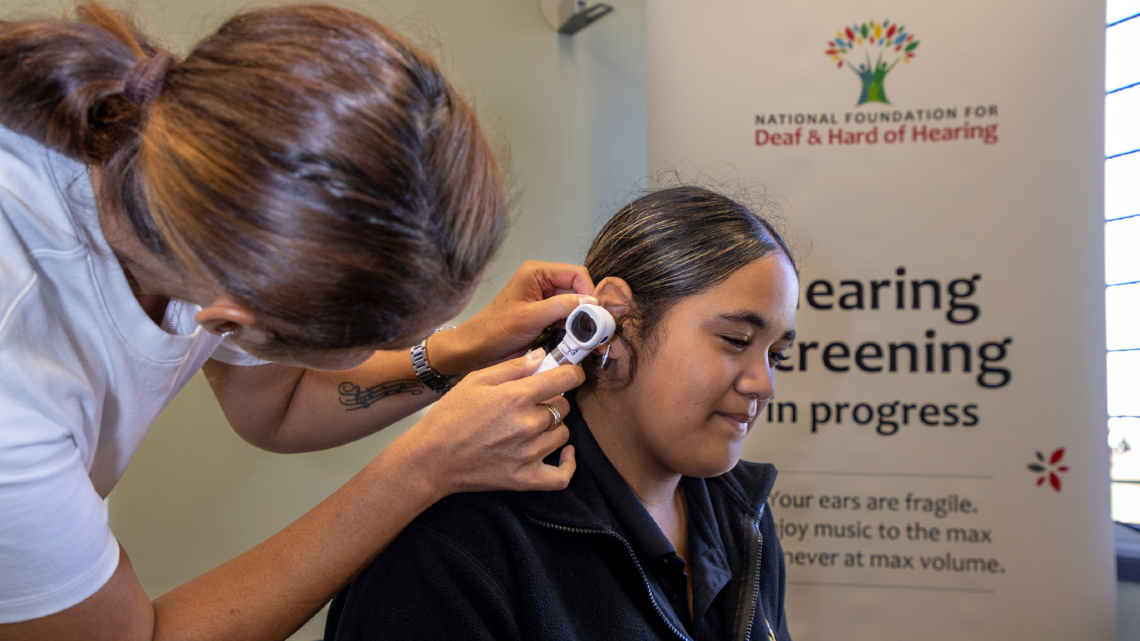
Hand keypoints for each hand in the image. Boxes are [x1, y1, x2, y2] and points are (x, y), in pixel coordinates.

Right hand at [393, 349, 583, 496]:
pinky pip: (561, 476)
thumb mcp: (475, 380)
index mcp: (516, 397)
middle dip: (553, 401)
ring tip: (535, 426)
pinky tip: (564, 452)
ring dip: (553, 427)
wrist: (431, 459)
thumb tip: (541, 355)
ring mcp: (528, 454)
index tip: (570, 374)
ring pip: (562, 435)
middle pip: (563, 408)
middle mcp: (527, 425)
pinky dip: (568, 464)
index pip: (565, 380)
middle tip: (535, 403)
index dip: (572, 374)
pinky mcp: (525, 479)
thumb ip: (512, 367)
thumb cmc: (450, 417)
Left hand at [431, 260, 594, 374]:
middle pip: (578, 289)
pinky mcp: (545, 315)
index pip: (576, 273)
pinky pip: (567, 317)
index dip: (589, 291)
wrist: (478, 349)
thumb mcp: (531, 317)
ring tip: (595, 340)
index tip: (597, 313)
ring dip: (584, 321)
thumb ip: (561, 307)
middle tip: (601, 329)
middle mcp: (543, 282)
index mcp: (537, 272)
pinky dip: (575, 328)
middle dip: (590, 309)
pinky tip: (583, 342)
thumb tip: (591, 302)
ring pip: (575, 305)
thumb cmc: (497, 329)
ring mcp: (544, 299)